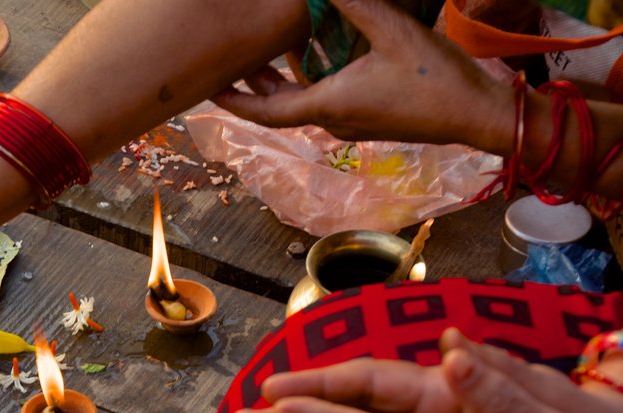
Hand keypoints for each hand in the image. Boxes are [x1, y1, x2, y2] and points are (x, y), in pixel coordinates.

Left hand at [211, 0, 512, 150]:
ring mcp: (352, 124)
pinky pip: (325, 103)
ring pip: (302, 105)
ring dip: (281, 83)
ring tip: (266, 53)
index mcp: (330, 106)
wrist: (478, 115)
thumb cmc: (437, 79)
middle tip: (233, 61)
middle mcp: (334, 121)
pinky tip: (313, 59)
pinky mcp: (370, 120)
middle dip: (253, 86)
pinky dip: (309, 83)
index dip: (235, 101)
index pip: (266, 111)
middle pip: (279, 107)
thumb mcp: (394, 32)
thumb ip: (356, 5)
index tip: (210, 91)